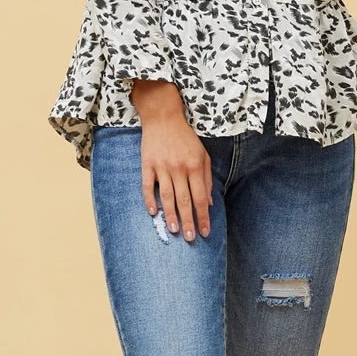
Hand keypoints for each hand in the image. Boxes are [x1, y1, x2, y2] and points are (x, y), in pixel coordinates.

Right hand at [129, 80, 212, 241]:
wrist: (163, 117)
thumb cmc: (186, 138)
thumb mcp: (203, 155)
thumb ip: (207, 178)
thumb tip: (209, 203)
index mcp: (196, 166)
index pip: (200, 197)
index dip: (203, 216)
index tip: (205, 231)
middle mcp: (180, 168)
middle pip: (185, 200)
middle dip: (188, 221)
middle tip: (190, 238)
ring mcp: (162, 166)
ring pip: (167, 196)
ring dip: (170, 215)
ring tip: (173, 231)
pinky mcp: (147, 164)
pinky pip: (148, 185)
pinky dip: (150, 199)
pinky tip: (153, 213)